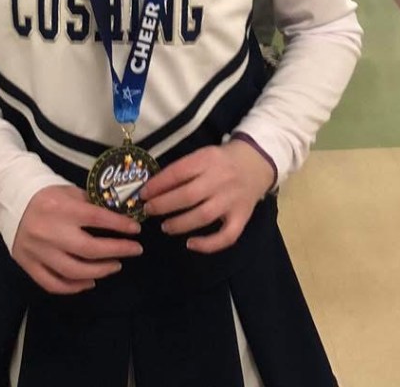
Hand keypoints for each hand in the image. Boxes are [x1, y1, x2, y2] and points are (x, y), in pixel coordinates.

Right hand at [11, 185, 141, 294]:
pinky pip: (53, 284)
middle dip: (116, 251)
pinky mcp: (28, 264)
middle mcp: (51, 232)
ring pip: (73, 271)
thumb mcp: (70, 191)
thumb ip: (90, 205)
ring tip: (115, 266)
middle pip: (89, 249)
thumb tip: (117, 217)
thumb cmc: (47, 195)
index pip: (97, 219)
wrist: (11, 201)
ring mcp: (38, 251)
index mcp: (62, 208)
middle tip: (134, 250)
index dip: (119, 226)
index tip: (136, 230)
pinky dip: (74, 287)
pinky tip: (89, 281)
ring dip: (99, 271)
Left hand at [141, 141, 274, 253]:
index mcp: (208, 159)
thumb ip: (183, 169)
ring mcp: (232, 200)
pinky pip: (226, 236)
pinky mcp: (242, 217)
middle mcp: (220, 179)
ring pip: (203, 216)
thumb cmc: (222, 160)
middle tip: (148, 210)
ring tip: (165, 227)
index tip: (142, 194)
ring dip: (180, 224)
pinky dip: (207, 245)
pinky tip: (190, 244)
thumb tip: (154, 187)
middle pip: (188, 196)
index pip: (178, 172)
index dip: (158, 184)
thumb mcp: (203, 155)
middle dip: (163, 205)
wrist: (256, 163)